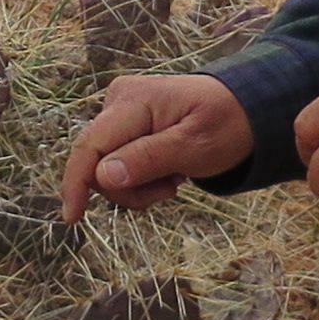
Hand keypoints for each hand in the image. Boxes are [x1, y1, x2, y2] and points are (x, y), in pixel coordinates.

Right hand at [59, 73, 253, 219]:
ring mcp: (120, 113)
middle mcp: (118, 101)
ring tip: (175, 179)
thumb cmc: (227, 124)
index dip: (76, 182)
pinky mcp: (125, 126)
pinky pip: (118, 164)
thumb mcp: (195, 146)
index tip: (73, 219)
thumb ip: (149, 159)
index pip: (91, 145)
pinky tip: (169, 172)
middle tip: (170, 191)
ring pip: (107, 169)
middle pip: (97, 163)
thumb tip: (103, 176)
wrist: (245, 110)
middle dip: (128, 189)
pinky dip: (141, 179)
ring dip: (138, 187)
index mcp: (134, 101)